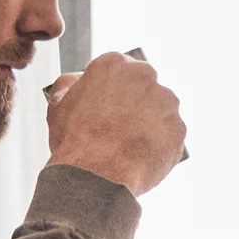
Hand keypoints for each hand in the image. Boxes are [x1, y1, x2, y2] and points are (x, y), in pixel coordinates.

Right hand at [43, 52, 185, 194]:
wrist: (96, 175)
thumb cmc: (74, 140)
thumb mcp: (59, 104)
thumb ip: (70, 84)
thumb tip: (78, 80)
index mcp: (114, 64)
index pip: (118, 72)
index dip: (111, 93)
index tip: (107, 109)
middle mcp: (145, 76)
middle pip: (142, 87)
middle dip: (134, 104)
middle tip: (120, 127)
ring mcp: (166, 102)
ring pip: (160, 110)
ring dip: (150, 123)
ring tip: (130, 145)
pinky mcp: (179, 128)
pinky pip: (171, 134)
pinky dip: (160, 144)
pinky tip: (142, 156)